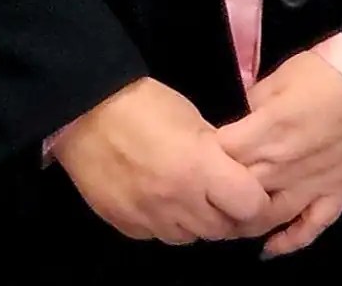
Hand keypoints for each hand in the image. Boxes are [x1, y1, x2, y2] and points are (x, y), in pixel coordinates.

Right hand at [55, 77, 272, 244]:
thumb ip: (217, 153)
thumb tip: (235, 174)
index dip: (257, 201)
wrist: (84, 112)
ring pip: (192, 238)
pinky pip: (160, 236)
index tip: (253, 191)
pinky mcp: (127, 226)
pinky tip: (161, 200)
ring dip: (198, 222)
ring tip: (191, 197)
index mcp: (199, 168)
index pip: (251, 207)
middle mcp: (178, 201)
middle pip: (223, 229)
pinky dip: (168, 223)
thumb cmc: (143, 104)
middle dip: (230, 215)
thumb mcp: (192, 119)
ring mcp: (150, 218)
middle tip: (225, 196)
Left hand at [215, 50, 341, 258]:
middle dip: (220, 192)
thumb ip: (255, 100)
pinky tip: (270, 248)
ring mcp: (310, 186)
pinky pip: (310, 228)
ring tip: (233, 218)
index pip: (219, 156)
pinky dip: (289, 242)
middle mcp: (282, 166)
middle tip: (211, 189)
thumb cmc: (329, 74)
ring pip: (268, 216)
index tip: (201, 153)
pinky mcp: (335, 195)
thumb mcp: (281, 75)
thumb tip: (243, 118)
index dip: (205, 156)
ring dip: (247, 221)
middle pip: (238, 192)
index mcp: (265, 133)